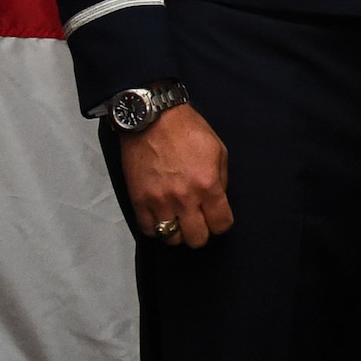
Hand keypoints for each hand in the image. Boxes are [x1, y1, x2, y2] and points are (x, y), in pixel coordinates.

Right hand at [120, 103, 232, 248]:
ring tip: (178, 218)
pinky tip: (161, 216)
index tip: (218, 218)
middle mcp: (184, 199)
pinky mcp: (138, 202)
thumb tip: (216, 200)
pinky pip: (148, 230)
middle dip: (201, 233)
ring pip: (171, 239)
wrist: (153, 121)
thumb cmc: (188, 131)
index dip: (221, 224)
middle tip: (198, 221)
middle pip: (196, 239)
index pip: (221, 224)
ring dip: (177, 232)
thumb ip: (220, 180)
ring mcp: (159, 203)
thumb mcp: (218, 151)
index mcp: (208, 186)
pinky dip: (156, 227)